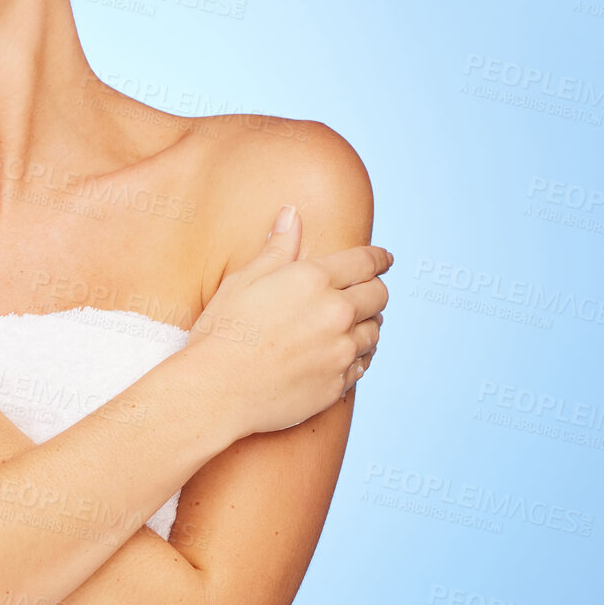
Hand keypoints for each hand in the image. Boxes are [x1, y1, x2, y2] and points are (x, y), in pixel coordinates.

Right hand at [188, 205, 390, 436]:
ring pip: (375, 332)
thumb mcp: (244, 279)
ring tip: (352, 324)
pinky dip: (359, 355)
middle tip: (365, 291)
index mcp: (314, 280)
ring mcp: (340, 351)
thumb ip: (277, 247)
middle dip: (374, 289)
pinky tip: (344, 353)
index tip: (386, 259)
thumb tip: (291, 214)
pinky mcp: (338, 383)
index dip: (379, 258)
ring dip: (367, 324)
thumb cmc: (224, 331)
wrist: (217, 389)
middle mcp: (336, 313)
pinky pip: (364, 364)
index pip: (365, 262)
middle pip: (379, 295)